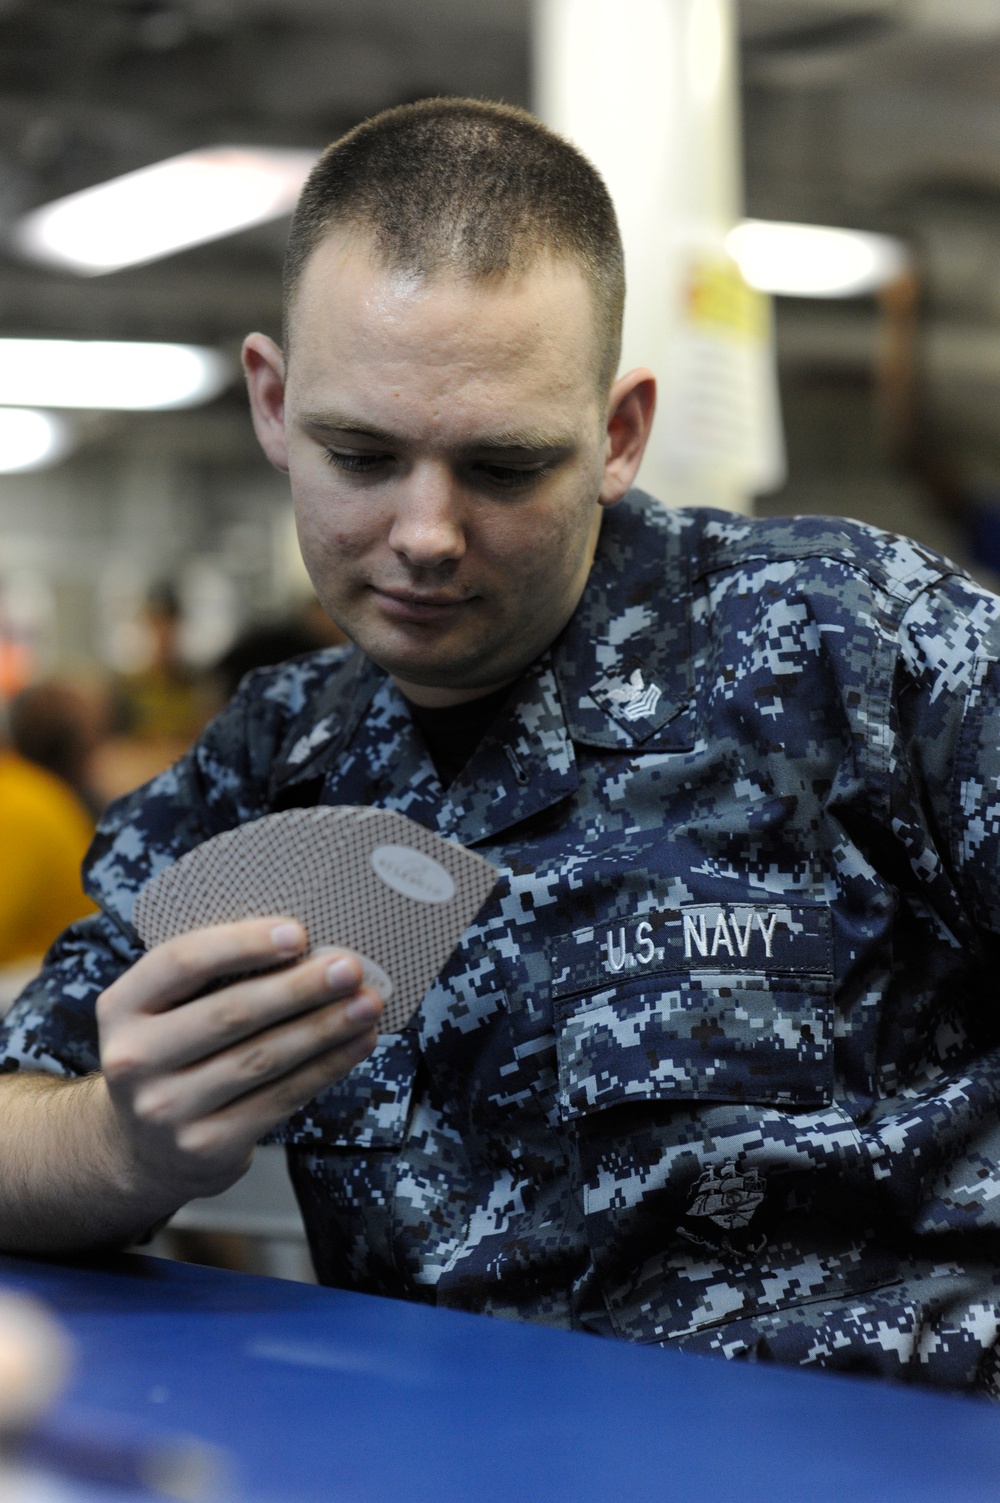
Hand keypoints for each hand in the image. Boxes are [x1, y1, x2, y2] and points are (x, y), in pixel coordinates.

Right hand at [95, 918, 381, 1206]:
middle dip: (300, 987)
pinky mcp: (207, 1146)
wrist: (142, 1148)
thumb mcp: (161, 1011)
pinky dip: (326, 1067)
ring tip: (366, 1005)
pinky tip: (355, 1044)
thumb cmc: (171, 1054)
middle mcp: (134, 1060)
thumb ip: (208, 977)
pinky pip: (281, 1097)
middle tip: (349, 968)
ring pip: (264, 1058)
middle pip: (231, 1013)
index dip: (242, 944)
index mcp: (121, 1007)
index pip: (181, 962)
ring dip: (324, 1028)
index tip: (297, 933)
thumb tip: (302, 943)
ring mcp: (168, 1109)